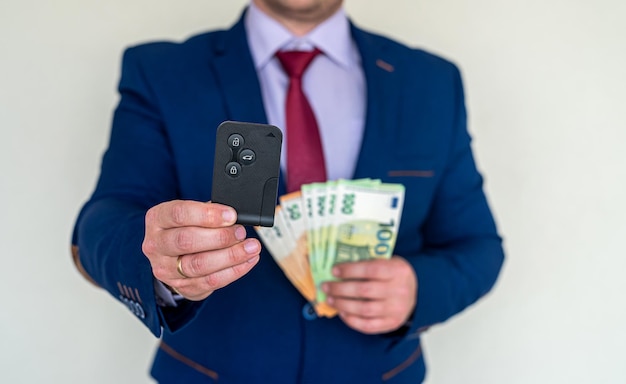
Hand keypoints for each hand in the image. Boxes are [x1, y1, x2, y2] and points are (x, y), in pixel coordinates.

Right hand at [142, 200, 260, 300]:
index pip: (179, 214)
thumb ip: (209, 212)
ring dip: (230, 256)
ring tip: (251, 248)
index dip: (207, 214)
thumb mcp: (191, 213)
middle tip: (241, 233)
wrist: (173, 256)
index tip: (231, 215)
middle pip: (187, 241)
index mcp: (157, 219)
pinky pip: (210, 281)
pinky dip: (234, 271)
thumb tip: (234, 217)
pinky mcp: (182, 287)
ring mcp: (166, 269)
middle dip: (220, 237)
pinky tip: (248, 261)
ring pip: (199, 265)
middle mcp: (156, 245)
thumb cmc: (186, 228)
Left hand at [322, 256, 416, 334]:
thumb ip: (368, 263)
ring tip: (330, 299)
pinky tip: (342, 313)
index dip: (350, 270)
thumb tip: (338, 269)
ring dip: (342, 305)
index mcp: (397, 270)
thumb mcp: (388, 262)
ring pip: (364, 310)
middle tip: (325, 286)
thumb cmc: (394, 275)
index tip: (334, 271)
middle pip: (364, 291)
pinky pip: (368, 325)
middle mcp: (399, 290)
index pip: (370, 269)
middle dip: (340, 289)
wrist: (414, 294)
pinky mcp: (391, 323)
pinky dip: (352, 320)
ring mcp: (396, 309)